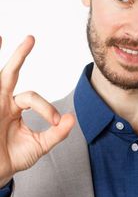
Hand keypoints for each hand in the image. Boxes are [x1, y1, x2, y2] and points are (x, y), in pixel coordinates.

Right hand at [0, 35, 75, 185]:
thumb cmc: (11, 159)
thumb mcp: (40, 146)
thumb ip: (57, 133)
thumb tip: (72, 118)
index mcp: (13, 107)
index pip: (32, 98)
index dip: (47, 108)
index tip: (56, 122)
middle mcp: (0, 102)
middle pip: (9, 73)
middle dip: (19, 55)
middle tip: (31, 38)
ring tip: (1, 37)